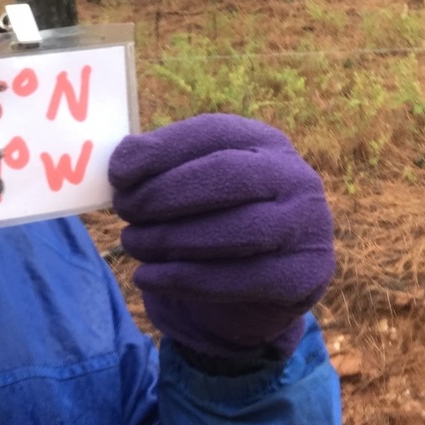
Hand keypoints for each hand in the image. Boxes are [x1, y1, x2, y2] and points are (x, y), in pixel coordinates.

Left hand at [109, 114, 334, 361]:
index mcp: (265, 142)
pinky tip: (147, 277)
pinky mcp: (303, 276)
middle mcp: (295, 177)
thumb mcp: (197, 185)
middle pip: (226, 176)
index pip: (213, 133)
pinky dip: (183, 280)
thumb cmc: (217, 222)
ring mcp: (307, 227)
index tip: (117, 173)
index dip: (162, 150)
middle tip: (124, 209)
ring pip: (234, 230)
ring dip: (170, 238)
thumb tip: (122, 161)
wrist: (262, 290)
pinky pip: (237, 279)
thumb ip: (164, 167)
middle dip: (164, 194)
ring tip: (133, 242)